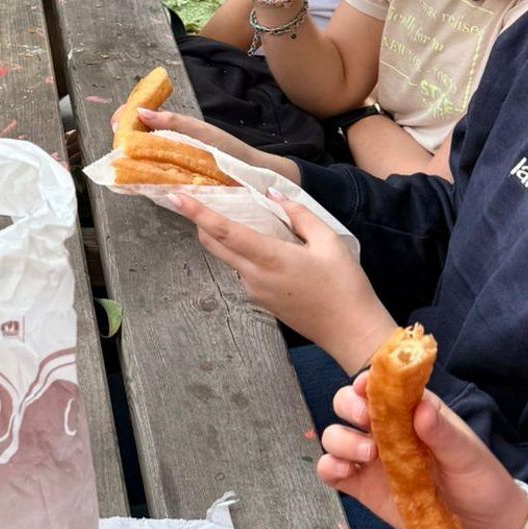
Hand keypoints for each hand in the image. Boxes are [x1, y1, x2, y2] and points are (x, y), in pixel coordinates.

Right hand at [136, 107, 299, 183]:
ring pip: (139, 161)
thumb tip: (140, 111)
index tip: (119, 122)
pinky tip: (135, 178)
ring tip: (125, 160)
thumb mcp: (202, 132)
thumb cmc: (230, 152)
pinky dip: (140, 178)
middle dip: (124, 138)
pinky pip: (151, 181)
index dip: (125, 117)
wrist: (254, 179)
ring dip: (129, 159)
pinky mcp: (173, 187)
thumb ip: (173, 121)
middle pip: (134, 139)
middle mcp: (166, 148)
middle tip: (121, 142)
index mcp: (173, 129)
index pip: (139, 117)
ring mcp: (168, 168)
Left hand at [170, 188, 393, 370]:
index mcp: (270, 259)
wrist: (351, 333)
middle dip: (199, 222)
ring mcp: (254, 292)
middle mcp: (254, 277)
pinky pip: (242, 271)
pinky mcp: (260, 301)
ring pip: (228, 258)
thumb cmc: (345, 286)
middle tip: (194, 200)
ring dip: (225, 239)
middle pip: (214, 245)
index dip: (198, 213)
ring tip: (241, 219)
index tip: (176, 197)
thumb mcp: (330, 242)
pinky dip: (242, 254)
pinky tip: (262, 246)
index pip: (224, 232)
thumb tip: (274, 194)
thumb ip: (299, 215)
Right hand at [318, 374, 527, 528]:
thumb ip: (442, 433)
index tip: (365, 387)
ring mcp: (370, 458)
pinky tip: (343, 471)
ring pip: (335, 435)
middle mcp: (384, 429)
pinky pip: (332, 471)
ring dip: (341, 439)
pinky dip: (328, 467)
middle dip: (349, 406)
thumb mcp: (468, 455)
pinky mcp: (363, 486)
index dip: (367, 381)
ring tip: (367, 454)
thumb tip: (420, 409)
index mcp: (409, 411)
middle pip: (347, 404)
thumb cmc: (480, 481)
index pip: (379, 385)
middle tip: (366, 421)